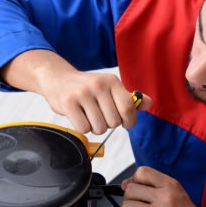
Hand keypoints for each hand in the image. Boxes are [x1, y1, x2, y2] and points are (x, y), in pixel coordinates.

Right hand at [37, 68, 151, 134]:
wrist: (57, 78)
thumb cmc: (87, 87)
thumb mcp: (110, 88)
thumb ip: (129, 98)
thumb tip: (149, 103)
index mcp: (112, 81)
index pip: (128, 107)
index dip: (129, 121)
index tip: (125, 123)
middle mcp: (98, 85)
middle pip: (114, 122)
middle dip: (109, 124)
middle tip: (100, 115)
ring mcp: (82, 94)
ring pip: (99, 127)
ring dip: (95, 127)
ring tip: (88, 115)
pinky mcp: (68, 103)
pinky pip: (84, 128)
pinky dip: (83, 128)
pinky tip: (79, 117)